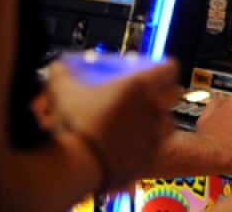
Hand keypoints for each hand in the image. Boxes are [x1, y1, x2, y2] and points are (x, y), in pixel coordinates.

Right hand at [45, 58, 179, 191]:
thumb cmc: (75, 125)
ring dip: (161, 119)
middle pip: (175, 93)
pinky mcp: (151, 156)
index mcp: (140, 86)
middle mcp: (154, 107)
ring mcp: (155, 133)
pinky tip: (136, 143)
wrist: (79, 165)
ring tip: (145, 120)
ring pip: (170, 121)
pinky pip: (159, 146)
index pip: (169, 68)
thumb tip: (57, 67)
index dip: (165, 66)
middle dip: (165, 91)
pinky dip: (151, 143)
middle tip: (150, 94)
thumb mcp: (63, 92)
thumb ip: (61, 75)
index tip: (157, 69)